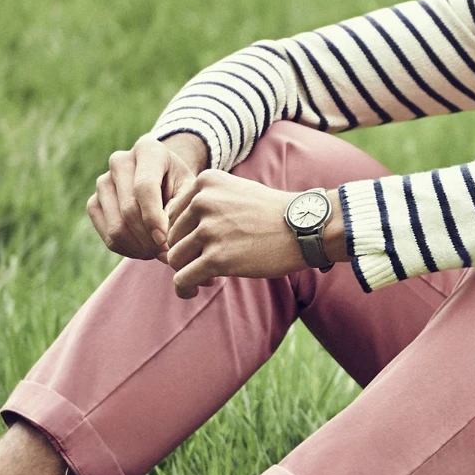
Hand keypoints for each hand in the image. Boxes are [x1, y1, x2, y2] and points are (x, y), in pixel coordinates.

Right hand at [87, 134, 203, 260]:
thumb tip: (164, 244)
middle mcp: (120, 161)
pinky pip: (108, 236)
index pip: (144, 188)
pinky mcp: (94, 202)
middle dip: (149, 239)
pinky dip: (128, 250)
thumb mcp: (190, 190)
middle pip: (129, 210)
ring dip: (140, 248)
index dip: (154, 218)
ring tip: (160, 252)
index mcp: (148, 150)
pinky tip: (146, 250)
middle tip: (168, 253)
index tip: (166, 241)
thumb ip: (181, 210)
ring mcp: (102, 181)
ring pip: (116, 227)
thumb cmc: (181, 184)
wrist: (164, 179)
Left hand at [164, 170, 307, 298]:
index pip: (172, 214)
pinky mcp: (217, 258)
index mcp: (206, 182)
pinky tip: (192, 292)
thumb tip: (169, 231)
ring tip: (203, 278)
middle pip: (172, 237)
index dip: (183, 234)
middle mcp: (203, 202)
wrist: (305, 229)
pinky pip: (182, 279)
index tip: (200, 246)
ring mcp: (210, 230)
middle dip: (185, 254)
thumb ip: (206, 203)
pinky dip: (183, 289)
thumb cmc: (273, 214)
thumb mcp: (237, 192)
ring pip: (174, 259)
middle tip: (204, 265)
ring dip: (185, 272)